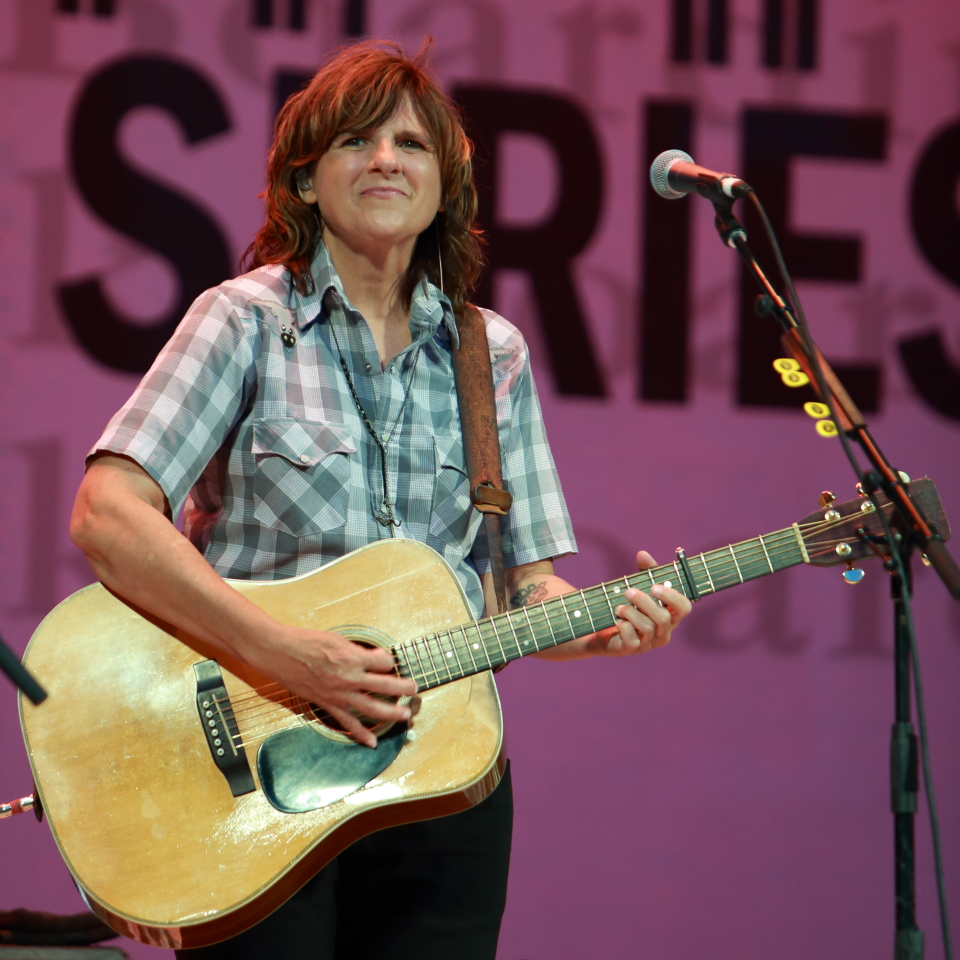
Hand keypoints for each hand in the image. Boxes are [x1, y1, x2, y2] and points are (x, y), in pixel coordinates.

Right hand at [247, 626, 417, 747]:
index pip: (383, 662)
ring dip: (392, 713)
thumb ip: (356, 650)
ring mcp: (338, 694)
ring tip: (406, 715)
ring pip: (372, 708)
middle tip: (414, 689)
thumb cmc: (306, 642)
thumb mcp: (336, 639)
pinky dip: (361, 734)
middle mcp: (349, 678)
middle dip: (403, 688)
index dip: (389, 661)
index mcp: (352, 658)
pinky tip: (372, 742)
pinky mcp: (327, 704)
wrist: (279, 653)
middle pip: (385, 686)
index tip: (390, 661)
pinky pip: (347, 723)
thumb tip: (373, 657)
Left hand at [583, 550, 691, 656]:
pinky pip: (632, 640)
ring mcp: (649, 643)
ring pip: (647, 627)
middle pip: (663, 618)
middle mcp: (664, 631)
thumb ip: (645, 570)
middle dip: (644, 602)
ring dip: (630, 612)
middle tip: (628, 591)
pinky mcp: (632, 649)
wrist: (605, 628)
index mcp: (671, 614)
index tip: (655, 587)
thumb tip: (642, 554)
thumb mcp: (639, 585)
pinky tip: (617, 620)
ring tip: (618, 607)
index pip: (684, 608)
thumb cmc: (631, 605)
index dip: (672, 597)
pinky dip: (623, 626)